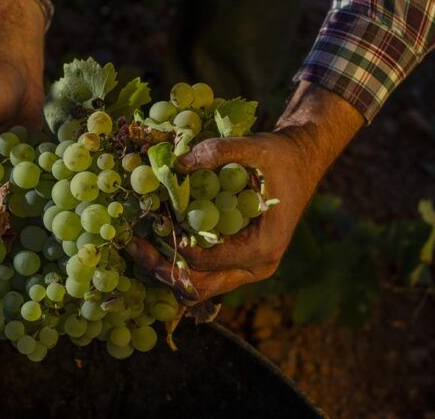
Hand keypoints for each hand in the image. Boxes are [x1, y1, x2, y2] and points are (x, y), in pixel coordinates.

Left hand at [125, 82, 363, 300]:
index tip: (151, 221)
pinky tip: (157, 240)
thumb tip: (178, 163)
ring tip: (139, 245)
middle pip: (199, 287)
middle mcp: (256, 267)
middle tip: (132, 245)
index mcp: (261, 248)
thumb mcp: (256, 147)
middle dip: (162, 268)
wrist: (302, 162)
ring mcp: (247, 268)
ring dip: (167, 269)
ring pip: (199, 287)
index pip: (205, 261)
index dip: (173, 244)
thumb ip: (219, 152)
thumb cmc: (281, 157)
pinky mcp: (238, 262)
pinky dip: (179, 262)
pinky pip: (205, 274)